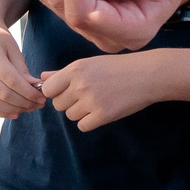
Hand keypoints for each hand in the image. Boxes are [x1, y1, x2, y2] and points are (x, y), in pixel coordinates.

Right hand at [0, 20, 42, 117]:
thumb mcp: (13, 48)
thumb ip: (23, 69)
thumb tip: (35, 89)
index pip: (12, 81)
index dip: (29, 93)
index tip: (42, 97)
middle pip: (3, 94)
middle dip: (24, 103)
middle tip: (39, 105)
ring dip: (14, 110)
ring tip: (29, 108)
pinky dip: (0, 112)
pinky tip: (15, 112)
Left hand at [41, 54, 161, 130]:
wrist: (148, 75)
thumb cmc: (119, 67)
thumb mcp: (91, 64)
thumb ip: (64, 73)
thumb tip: (42, 78)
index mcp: (75, 69)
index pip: (48, 89)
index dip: (56, 92)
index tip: (68, 91)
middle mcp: (80, 84)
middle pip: (58, 105)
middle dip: (69, 103)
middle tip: (88, 96)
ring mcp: (91, 100)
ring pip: (70, 115)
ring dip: (81, 112)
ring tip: (98, 101)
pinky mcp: (103, 115)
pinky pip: (83, 126)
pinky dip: (90, 121)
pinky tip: (102, 111)